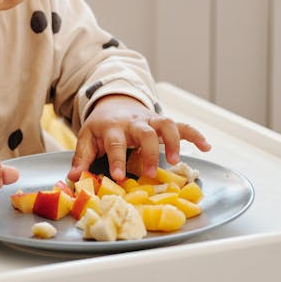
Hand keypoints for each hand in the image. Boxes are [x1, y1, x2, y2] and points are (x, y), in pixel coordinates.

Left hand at [68, 94, 210, 181]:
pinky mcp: (163, 122)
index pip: (115, 142)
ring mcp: (150, 120)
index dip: (117, 159)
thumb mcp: (86, 138)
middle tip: (150, 173)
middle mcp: (133, 122)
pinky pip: (182, 125)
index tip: (120, 177)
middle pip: (144, 132)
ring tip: (177, 160)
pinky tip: (206, 146)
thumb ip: (81, 158)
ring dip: (173, 141)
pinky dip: (195, 134)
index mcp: (112, 127)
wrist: (113, 102)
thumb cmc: (101, 127)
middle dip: (149, 152)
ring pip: (166, 124)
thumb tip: (74, 178)